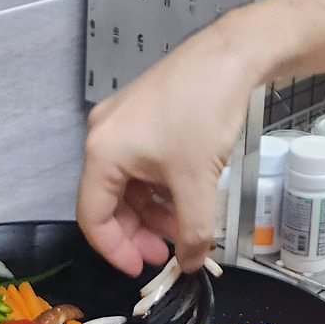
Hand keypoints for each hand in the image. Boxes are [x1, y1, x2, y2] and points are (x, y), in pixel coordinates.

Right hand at [78, 10, 266, 273]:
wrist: (231, 55)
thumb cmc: (204, 111)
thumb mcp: (198, 181)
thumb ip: (192, 231)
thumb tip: (189, 263)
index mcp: (102, 152)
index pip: (93, 217)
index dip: (116, 250)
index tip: (143, 269)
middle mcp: (103, 134)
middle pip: (109, 200)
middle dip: (138, 231)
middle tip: (168, 252)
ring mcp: (122, 121)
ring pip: (128, 183)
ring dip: (152, 210)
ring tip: (184, 226)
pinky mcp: (143, 112)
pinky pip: (141, 162)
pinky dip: (158, 185)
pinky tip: (184, 196)